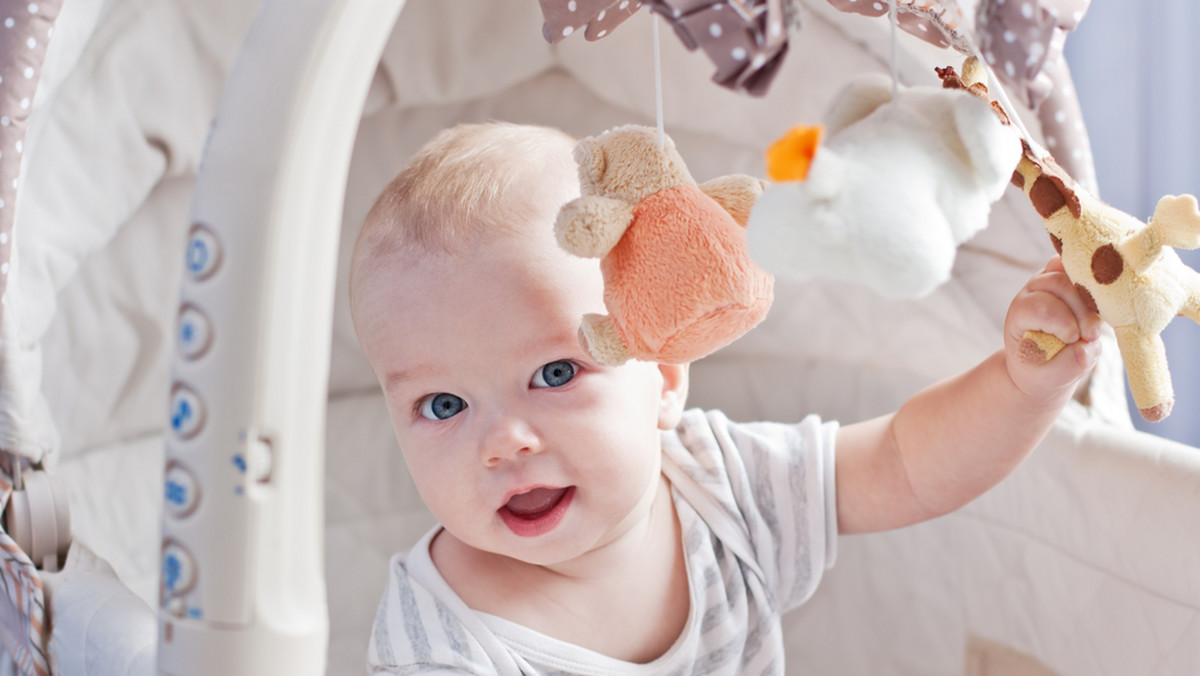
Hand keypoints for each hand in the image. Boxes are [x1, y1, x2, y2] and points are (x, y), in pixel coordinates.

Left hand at [1003, 256, 1101, 400]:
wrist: (1043, 364)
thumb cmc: (1043, 370)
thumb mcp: (1051, 377)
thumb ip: (1067, 365)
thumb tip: (1087, 348)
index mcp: (1019, 313)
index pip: (1040, 307)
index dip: (1062, 323)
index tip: (1073, 340)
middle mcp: (1032, 291)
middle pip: (1060, 285)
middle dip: (1081, 311)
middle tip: (1091, 336)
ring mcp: (1052, 280)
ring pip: (1076, 276)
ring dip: (1092, 302)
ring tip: (1095, 328)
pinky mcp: (1071, 278)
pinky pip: (1087, 269)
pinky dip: (1098, 282)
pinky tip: (1105, 300)